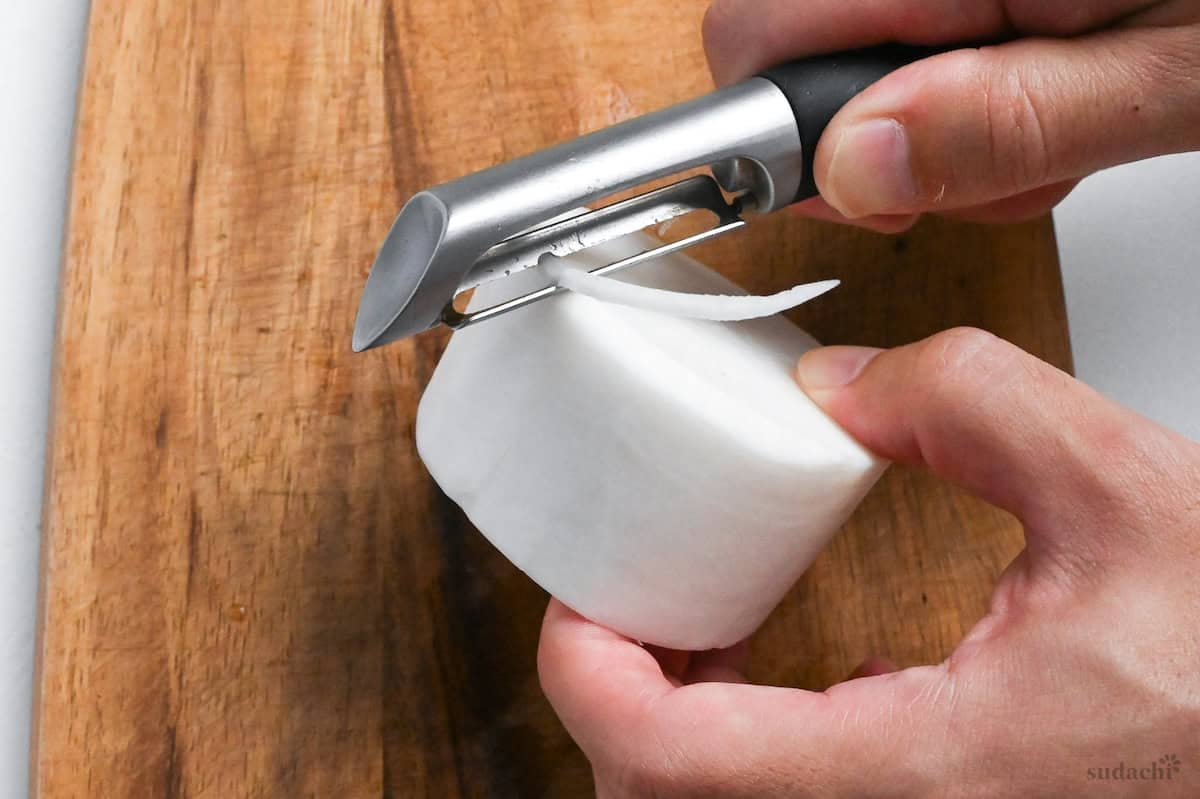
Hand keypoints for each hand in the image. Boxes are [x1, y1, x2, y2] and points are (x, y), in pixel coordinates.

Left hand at [538, 328, 1199, 796]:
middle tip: (633, 599)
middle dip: (622, 694)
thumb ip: (968, 402)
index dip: (586, 671)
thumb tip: (840, 391)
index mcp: (932, 775)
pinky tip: (783, 675)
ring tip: (696, 626)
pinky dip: (743, 749)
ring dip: (676, 726)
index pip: (669, 766)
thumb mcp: (1128, 492)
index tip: (582, 598)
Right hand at [702, 0, 1199, 231]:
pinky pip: (904, 18)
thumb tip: (856, 167)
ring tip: (1041, 112)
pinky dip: (956, 68)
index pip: (752, 38)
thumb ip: (1008, 121)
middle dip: (859, 128)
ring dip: (922, 107)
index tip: (872, 186)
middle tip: (976, 156)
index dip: (786, 136)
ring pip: (845, 37)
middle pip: (780, 34)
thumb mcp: (1177, 76)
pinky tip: (1037, 69)